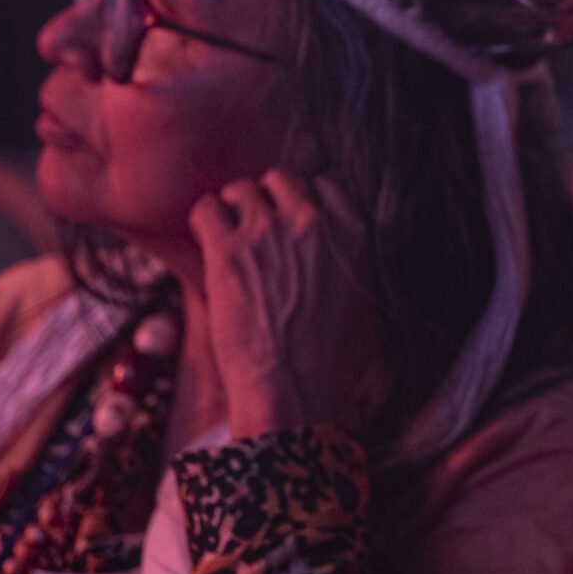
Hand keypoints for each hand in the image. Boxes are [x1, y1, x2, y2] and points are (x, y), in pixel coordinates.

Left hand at [189, 170, 379, 438]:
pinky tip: (209, 246)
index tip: (293, 224)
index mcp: (354, 232)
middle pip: (282, 179)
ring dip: (234, 211)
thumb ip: (355, 267)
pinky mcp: (227, 251)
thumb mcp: (368, 306)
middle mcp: (312, 222)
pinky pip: (206, 209)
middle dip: (268, 200)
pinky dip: (204, 222)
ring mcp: (268, 232)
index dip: (305, 203)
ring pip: (241, 189)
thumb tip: (343, 264)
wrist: (296, 394)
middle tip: (257, 230)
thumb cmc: (335, 365)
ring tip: (229, 240)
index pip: (326, 185)